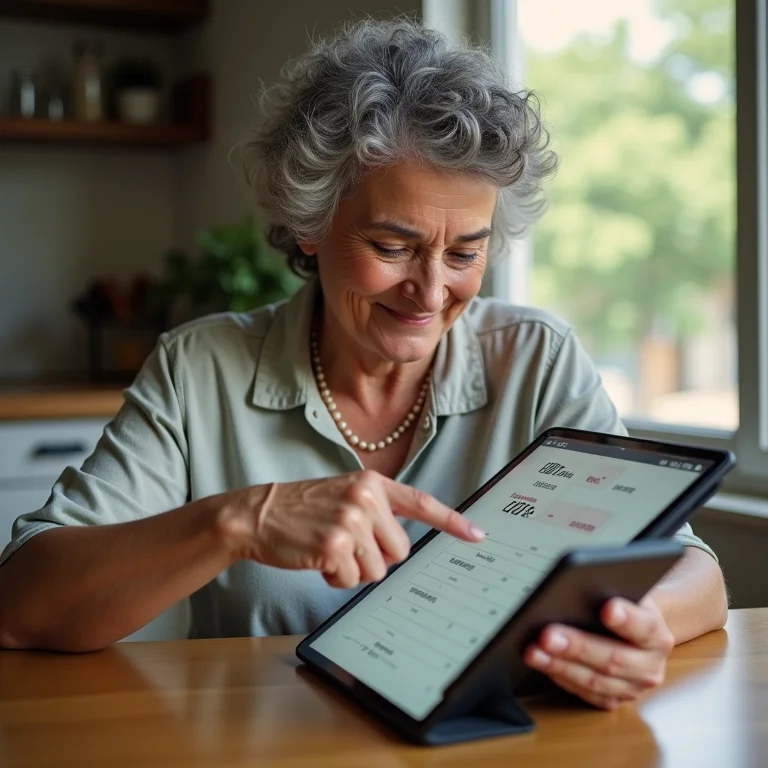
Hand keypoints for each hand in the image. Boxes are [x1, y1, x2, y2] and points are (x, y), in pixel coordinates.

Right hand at [219, 470, 484, 587]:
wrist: (258, 513)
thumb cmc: (302, 509)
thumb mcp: (344, 496)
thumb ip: (376, 511)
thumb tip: (403, 546)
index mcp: (372, 484)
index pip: (421, 503)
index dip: (451, 522)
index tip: (477, 535)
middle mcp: (365, 499)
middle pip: (400, 552)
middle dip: (377, 558)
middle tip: (347, 545)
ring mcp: (350, 521)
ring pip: (377, 571)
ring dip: (354, 571)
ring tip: (329, 550)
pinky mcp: (333, 545)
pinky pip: (351, 580)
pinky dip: (335, 579)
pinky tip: (317, 560)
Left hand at [523, 596, 674, 709]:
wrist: (636, 628)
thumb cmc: (624, 604)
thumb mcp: (625, 590)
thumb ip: (610, 591)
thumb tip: (577, 588)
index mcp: (657, 635)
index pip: (644, 627)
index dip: (627, 619)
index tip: (607, 608)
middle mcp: (649, 666)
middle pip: (612, 659)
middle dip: (577, 647)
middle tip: (547, 635)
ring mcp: (632, 687)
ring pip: (594, 681)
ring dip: (560, 667)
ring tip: (533, 652)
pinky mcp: (613, 699)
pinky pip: (585, 694)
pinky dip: (561, 679)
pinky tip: (542, 665)